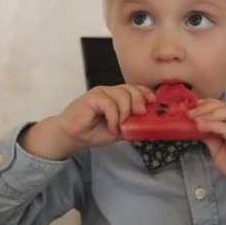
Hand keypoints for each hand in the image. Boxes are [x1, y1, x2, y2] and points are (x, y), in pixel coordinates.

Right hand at [19, 84, 155, 159]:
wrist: (72, 135)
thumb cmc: (94, 131)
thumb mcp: (119, 131)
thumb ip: (132, 126)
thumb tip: (149, 127)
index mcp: (118, 96)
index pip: (135, 89)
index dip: (145, 93)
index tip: (153, 102)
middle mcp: (111, 91)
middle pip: (131, 89)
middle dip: (139, 101)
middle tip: (139, 115)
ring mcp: (101, 92)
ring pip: (122, 95)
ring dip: (124, 113)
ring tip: (119, 127)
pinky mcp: (92, 97)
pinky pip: (109, 104)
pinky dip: (113, 117)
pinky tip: (111, 127)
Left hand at [188, 99, 225, 206]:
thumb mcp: (218, 151)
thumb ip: (210, 139)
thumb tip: (197, 129)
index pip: (221, 107)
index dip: (206, 104)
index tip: (192, 106)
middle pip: (223, 106)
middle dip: (204, 107)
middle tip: (189, 113)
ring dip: (208, 113)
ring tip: (195, 118)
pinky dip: (213, 125)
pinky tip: (202, 126)